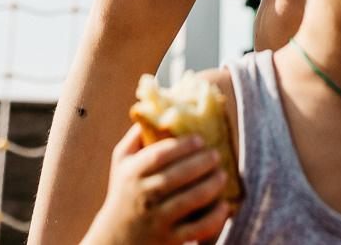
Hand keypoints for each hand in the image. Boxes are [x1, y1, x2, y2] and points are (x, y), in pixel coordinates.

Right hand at [82, 126, 230, 244]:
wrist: (116, 238)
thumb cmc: (123, 192)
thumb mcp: (121, 162)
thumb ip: (135, 136)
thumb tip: (155, 109)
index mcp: (132, 174)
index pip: (158, 156)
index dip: (181, 146)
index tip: (200, 139)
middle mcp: (143, 196)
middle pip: (176, 177)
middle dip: (201, 164)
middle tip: (216, 154)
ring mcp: (156, 219)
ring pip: (188, 201)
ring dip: (210, 186)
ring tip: (223, 175)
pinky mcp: (169, 239)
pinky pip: (195, 229)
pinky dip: (213, 218)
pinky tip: (224, 206)